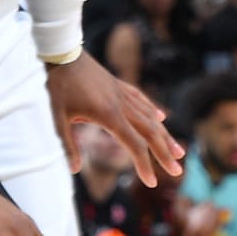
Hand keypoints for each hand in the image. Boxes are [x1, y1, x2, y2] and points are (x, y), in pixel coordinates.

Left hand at [45, 53, 184, 187]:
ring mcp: (123, 94)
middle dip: (165, 154)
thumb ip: (67, 144)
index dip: (144, 165)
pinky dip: (154, 111)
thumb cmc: (58, 86)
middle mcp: (122, 105)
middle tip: (178, 171)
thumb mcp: (57, 118)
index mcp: (108, 116)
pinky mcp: (120, 85)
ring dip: (166, 136)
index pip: (134, 145)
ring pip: (151, 117)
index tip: (151, 182)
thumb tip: (74, 170)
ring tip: (179, 150)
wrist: (62, 53)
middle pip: (150, 133)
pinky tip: (162, 118)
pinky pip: (142, 100)